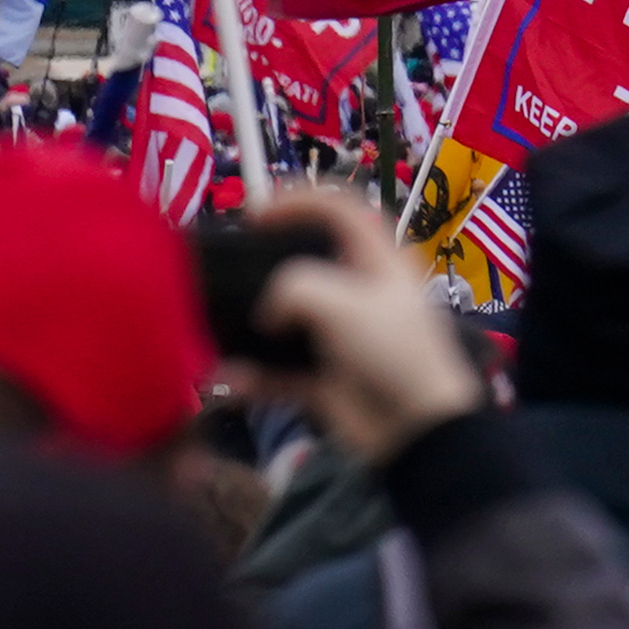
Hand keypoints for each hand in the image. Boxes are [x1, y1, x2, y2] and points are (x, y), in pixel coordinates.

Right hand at [244, 186, 484, 461]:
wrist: (417, 428)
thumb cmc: (391, 350)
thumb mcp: (342, 303)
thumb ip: (294, 288)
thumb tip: (268, 312)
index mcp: (378, 262)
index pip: (343, 210)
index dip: (301, 200)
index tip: (255, 213)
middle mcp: (358, 294)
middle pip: (305, 265)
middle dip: (263, 267)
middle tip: (225, 274)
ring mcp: (340, 336)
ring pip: (284, 321)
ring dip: (249, 328)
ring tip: (212, 329)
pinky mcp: (325, 378)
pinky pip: (278, 372)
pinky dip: (254, 377)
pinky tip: (229, 381)